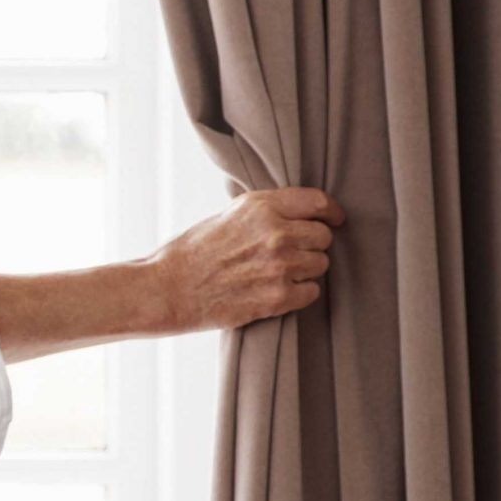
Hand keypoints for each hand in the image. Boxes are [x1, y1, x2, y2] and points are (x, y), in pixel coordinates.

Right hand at [151, 187, 344, 333]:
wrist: (167, 289)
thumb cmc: (190, 253)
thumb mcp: (225, 215)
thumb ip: (263, 212)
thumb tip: (295, 214)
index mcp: (260, 207)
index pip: (318, 202)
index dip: (330, 212)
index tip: (333, 220)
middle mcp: (275, 233)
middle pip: (323, 236)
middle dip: (311, 244)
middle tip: (289, 253)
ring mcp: (280, 266)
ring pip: (320, 265)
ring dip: (305, 270)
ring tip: (276, 273)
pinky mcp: (279, 297)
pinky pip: (311, 292)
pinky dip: (298, 293)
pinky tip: (275, 290)